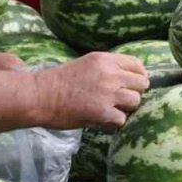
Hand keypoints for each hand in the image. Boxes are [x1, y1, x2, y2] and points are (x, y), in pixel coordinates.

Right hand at [33, 52, 149, 128]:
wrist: (39, 95)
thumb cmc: (59, 81)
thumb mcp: (87, 64)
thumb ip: (108, 68)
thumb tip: (130, 77)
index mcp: (106, 60)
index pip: (137, 65)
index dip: (138, 76)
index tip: (132, 84)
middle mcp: (111, 74)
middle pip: (141, 84)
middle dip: (134, 92)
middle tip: (121, 99)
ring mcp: (108, 94)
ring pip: (135, 101)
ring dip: (125, 108)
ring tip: (111, 109)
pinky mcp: (103, 112)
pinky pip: (122, 119)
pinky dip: (113, 122)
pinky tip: (102, 119)